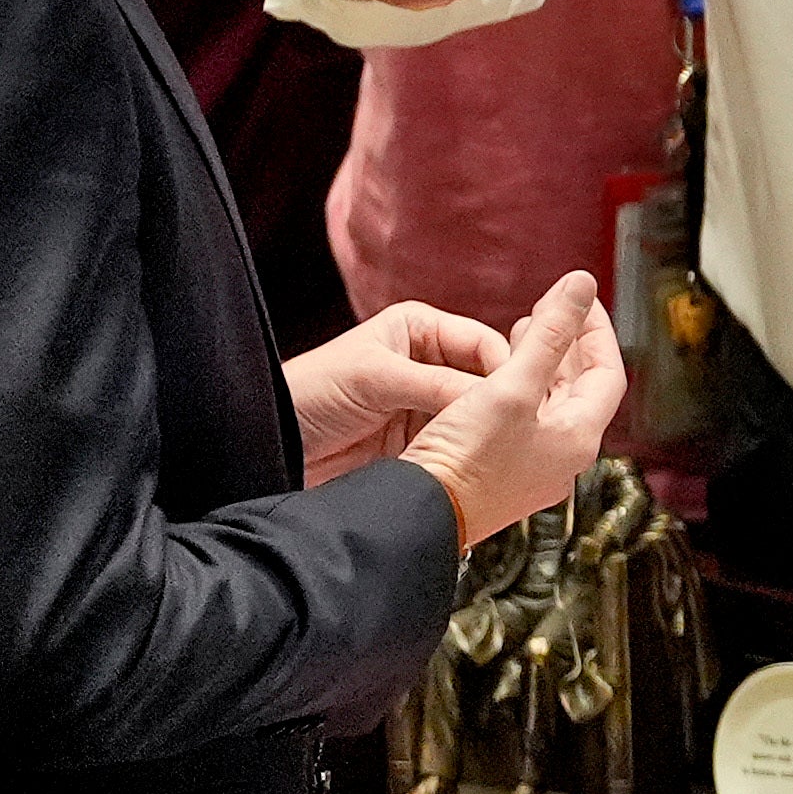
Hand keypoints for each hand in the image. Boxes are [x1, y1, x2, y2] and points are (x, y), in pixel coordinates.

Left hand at [284, 300, 510, 483]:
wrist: (269, 443)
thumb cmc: (309, 392)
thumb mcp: (376, 378)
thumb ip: (437, 384)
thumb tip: (497, 396)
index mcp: (420, 329)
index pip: (483, 343)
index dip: (506, 368)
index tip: (523, 397)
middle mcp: (429, 363)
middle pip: (487, 379)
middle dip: (503, 402)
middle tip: (522, 427)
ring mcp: (426, 405)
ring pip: (477, 415)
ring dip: (488, 431)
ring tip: (505, 450)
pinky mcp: (420, 441)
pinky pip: (459, 444)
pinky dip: (471, 453)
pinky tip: (482, 464)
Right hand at [398, 273, 624, 540]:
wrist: (418, 516)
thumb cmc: (466, 461)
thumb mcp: (512, 387)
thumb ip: (549, 334)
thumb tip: (581, 285)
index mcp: (578, 439)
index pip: (607, 373)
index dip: (596, 330)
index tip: (579, 298)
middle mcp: (562, 458)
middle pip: (579, 388)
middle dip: (567, 343)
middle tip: (552, 308)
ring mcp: (532, 467)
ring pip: (548, 403)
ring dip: (540, 363)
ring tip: (522, 332)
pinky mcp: (501, 473)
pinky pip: (522, 420)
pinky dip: (516, 388)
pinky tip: (493, 375)